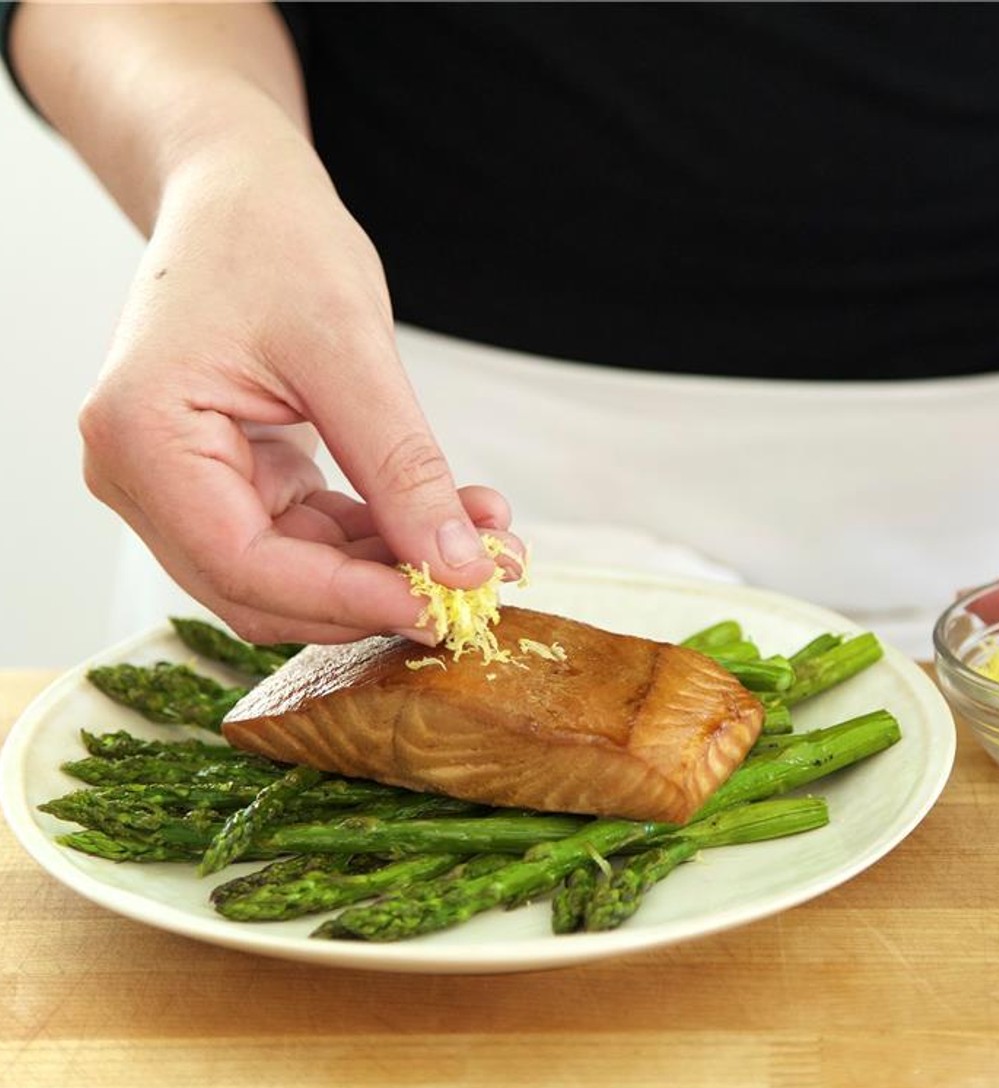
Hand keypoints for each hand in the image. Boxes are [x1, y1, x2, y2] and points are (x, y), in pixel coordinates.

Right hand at [79, 140, 517, 645]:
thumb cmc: (272, 240)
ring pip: (291, 576)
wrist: (242, 195)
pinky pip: (305, 543)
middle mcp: (141, 476)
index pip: (245, 565)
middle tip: (480, 581)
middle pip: (262, 588)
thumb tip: (457, 566)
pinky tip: (450, 520)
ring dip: (388, 570)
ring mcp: (181, 485)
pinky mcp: (229, 483)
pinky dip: (377, 541)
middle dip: (377, 593)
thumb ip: (402, 467)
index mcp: (143, 438)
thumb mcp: (350, 350)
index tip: (443, 607)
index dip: (350, 600)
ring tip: (484, 541)